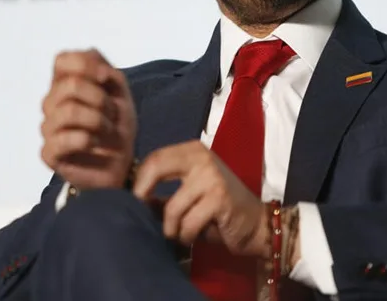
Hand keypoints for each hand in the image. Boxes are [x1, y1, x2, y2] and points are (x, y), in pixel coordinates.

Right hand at [40, 49, 136, 189]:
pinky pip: (63, 140)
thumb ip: (106, 71)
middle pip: (70, 86)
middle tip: (113, 113)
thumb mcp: (119, 92)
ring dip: (98, 120)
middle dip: (100, 98)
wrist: (122, 163)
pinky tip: (96, 144)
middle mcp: (52, 104)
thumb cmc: (117, 125)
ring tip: (108, 130)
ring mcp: (48, 129)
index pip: (61, 60)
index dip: (85, 65)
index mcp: (65, 84)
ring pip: (68, 111)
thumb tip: (96, 65)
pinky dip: (87, 140)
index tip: (106, 79)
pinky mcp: (49, 154)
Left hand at [133, 141, 269, 258]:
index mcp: (192, 150)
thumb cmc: (217, 209)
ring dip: (171, 229)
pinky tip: (193, 236)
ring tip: (179, 233)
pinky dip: (186, 236)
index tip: (135, 202)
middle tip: (145, 214)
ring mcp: (211, 176)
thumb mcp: (188, 194)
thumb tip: (131, 199)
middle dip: (142, 195)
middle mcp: (202, 157)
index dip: (138, 182)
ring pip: (171, 208)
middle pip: (156, 167)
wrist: (255, 223)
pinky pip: (187, 224)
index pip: (154, 158)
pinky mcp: (219, 199)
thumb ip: (162, 192)